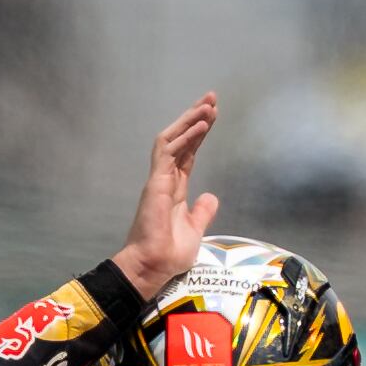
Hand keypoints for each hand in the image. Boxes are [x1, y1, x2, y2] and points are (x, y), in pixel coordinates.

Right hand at [111, 95, 220, 297]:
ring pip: (172, 139)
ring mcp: (158, 179)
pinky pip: (168, 152)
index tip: (213, 116)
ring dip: (190, 120)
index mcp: (174, 188)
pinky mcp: (155, 182)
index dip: (199, 133)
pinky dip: (184, 137)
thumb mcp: (194, 230)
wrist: (153, 266)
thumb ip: (202, 212)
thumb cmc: (168, 253)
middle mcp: (165, 179)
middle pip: (181, 140)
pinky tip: (199, 125)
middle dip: (195, 117)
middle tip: (211, 98)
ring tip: (208, 105)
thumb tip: (211, 197)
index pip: (188, 153)